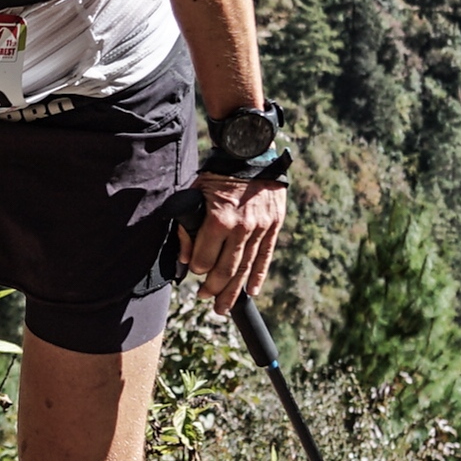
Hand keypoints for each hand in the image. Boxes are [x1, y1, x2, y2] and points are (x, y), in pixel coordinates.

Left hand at [182, 173, 286, 312]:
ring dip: (233, 291)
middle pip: (226, 270)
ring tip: (224, 306)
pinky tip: (251, 291)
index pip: (205, 261)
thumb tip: (186, 259)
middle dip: (214, 289)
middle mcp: (241, 229)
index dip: (197, 270)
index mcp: (218, 221)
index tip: (194, 274)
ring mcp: (260, 229)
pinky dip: (257, 276)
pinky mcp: (273, 227)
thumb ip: (187, 228)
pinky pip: (265, 257)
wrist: (250, 154)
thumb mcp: (195, 195)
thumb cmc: (217, 174)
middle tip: (206, 299)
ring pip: (245, 268)